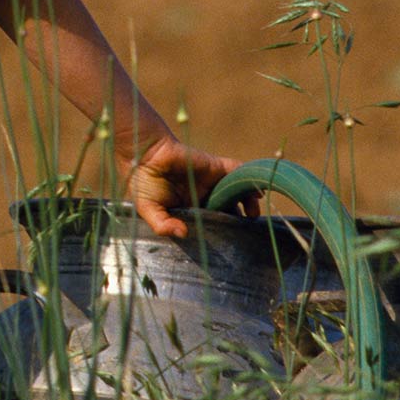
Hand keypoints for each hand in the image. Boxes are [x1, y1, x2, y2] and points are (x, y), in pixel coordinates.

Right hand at [126, 138, 257, 237]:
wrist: (142, 153)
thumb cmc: (143, 182)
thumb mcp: (148, 210)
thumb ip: (162, 225)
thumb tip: (183, 234)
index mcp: (190, 209)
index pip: (212, 223)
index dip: (223, 233)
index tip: (231, 246)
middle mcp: (204, 196)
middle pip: (229, 209)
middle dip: (240, 221)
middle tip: (249, 233)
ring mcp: (211, 181)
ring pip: (236, 192)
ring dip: (248, 203)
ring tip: (254, 215)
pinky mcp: (214, 166)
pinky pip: (236, 171)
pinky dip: (248, 179)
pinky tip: (257, 193)